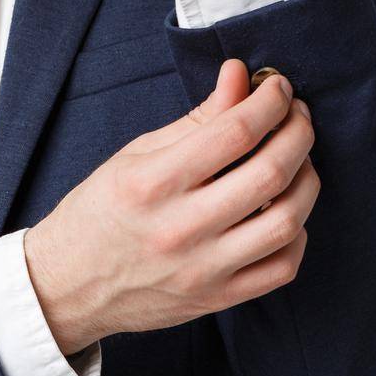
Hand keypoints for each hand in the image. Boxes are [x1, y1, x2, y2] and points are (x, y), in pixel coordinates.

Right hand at [22, 60, 318, 353]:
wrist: (69, 284)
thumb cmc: (100, 212)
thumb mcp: (136, 154)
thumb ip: (197, 118)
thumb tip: (240, 76)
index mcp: (152, 182)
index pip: (233, 132)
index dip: (269, 101)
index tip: (277, 87)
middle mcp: (180, 227)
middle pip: (268, 172)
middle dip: (298, 132)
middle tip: (297, 114)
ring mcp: (203, 269)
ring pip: (286, 221)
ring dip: (306, 179)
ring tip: (298, 158)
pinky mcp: (218, 299)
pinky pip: (282, 267)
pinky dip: (297, 233)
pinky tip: (286, 209)